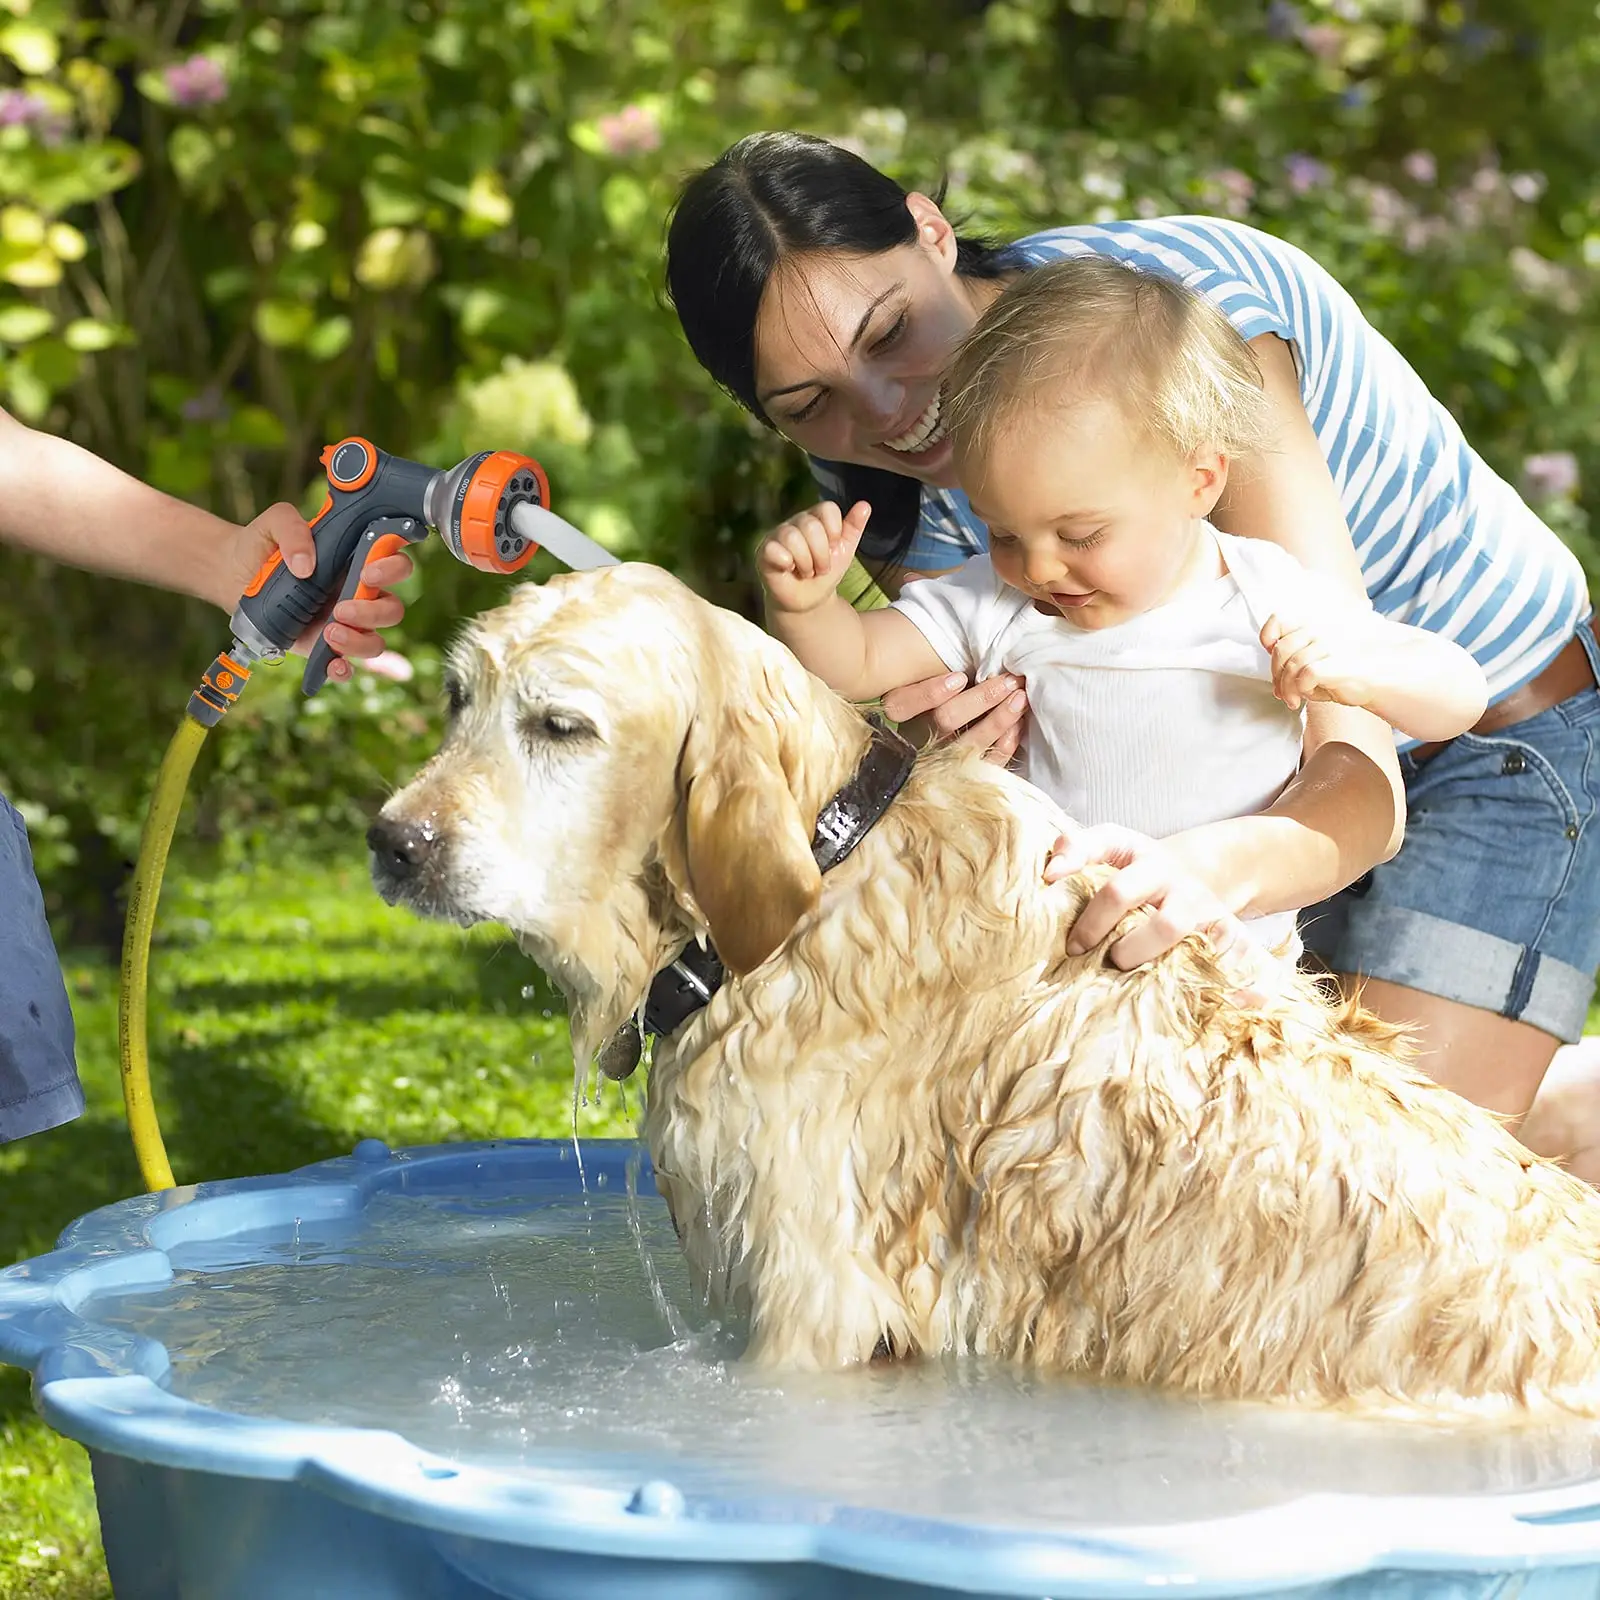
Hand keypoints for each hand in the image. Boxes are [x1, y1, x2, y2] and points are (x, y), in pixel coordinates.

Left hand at [236, 502, 414, 684]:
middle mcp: (358, 593)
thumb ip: (292, 528)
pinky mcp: (323, 646)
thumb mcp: (274, 522)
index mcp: (358, 561)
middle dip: (375, 612)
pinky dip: (344, 669)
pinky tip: (333, 665)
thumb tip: (305, 565)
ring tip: (330, 632)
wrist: (233, 572)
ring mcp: (344, 623)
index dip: (393, 569)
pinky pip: (345, 665)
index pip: (396, 565)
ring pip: (376, 641)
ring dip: (360, 640)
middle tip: (342, 607)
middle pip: (392, 609)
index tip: (368, 572)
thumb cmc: (262, 544)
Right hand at [758, 500, 870, 613]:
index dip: (835, 532)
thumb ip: (854, 528)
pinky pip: (774, 549)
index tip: (833, 550)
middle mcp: (796, 521)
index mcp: (816, 517)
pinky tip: (788, 570)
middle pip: (812, 526)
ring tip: (806, 572)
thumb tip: (865, 505)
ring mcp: (778, 535)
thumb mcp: (844, 552)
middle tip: (820, 568)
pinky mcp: (764, 551)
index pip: (828, 509)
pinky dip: (786, 563)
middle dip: (821, 555)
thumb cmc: (825, 573)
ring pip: (793, 537)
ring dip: (805, 563)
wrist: (809, 602)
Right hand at [881, 670, 1027, 765]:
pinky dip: (1004, 746)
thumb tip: (957, 630)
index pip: (901, 705)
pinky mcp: (966, 772)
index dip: (929, 693)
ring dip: (998, 719)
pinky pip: (985, 765)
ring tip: (1020, 698)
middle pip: (944, 720)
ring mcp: (941, 757)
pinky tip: (1018, 727)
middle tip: (1008, 681)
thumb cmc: (944, 688)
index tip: (959, 678)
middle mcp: (918, 735)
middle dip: (980, 699)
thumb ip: (935, 662)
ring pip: (967, 744)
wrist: (954, 732)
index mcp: (902, 710)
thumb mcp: (929, 672)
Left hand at [1045, 822, 1254, 970]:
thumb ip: (1078, 851)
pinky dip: (1248, 981)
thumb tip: (1049, 871)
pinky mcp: (1229, 930)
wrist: (1201, 872)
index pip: (1101, 842)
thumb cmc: (1139, 873)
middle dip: (1091, 922)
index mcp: (1136, 852)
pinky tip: (1238, 1002)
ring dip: (1137, 950)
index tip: (1049, 878)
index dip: (1074, 856)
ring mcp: (1199, 903)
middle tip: (1080, 950)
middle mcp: (1167, 875)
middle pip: (1123, 892)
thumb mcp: (1110, 851)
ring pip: (1168, 926)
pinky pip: (1245, 955)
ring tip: (1121, 965)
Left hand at [1259, 596, 1381, 714]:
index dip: (1268, 637)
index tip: (1271, 655)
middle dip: (1276, 675)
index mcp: (1314, 626)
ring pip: (1293, 665)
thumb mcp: (1318, 661)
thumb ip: (1296, 661)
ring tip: (1292, 701)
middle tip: (1282, 692)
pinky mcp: (1339, 662)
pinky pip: (1306, 674)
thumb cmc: (1347, 671)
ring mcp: (1332, 645)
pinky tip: (1306, 697)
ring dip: (1287, 688)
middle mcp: (1322, 631)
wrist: (1381, 678)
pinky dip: (1301, 689)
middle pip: (1282, 649)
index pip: (1279, 620)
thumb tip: (1275, 683)